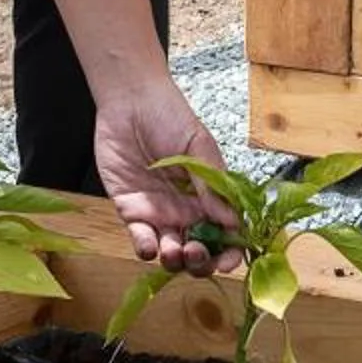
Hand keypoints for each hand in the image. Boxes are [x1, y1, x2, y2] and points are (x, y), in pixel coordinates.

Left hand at [94, 76, 237, 276]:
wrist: (130, 100)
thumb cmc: (170, 115)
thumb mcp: (199, 146)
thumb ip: (212, 184)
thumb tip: (230, 220)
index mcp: (209, 196)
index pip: (226, 233)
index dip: (230, 252)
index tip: (230, 259)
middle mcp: (186, 210)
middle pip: (199, 251)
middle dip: (201, 262)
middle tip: (196, 254)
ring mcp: (159, 213)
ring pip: (171, 252)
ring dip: (175, 261)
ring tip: (174, 250)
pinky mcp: (131, 210)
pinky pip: (140, 238)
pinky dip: (146, 249)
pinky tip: (150, 246)